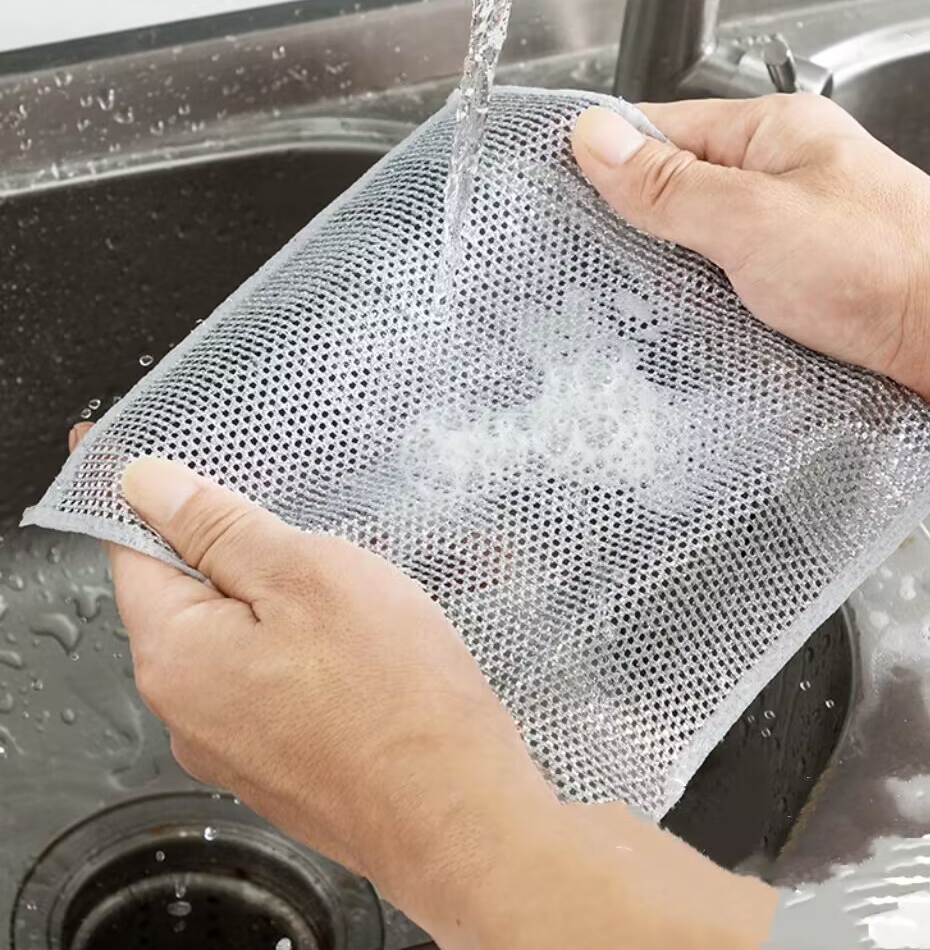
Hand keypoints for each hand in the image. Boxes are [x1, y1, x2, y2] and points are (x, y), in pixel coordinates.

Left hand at [76, 434, 556, 947]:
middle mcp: (188, 710)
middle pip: (189, 594)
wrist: (458, 814)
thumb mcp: (306, 575)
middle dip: (237, 548)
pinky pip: (273, 678)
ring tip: (354, 587)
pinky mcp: (282, 760)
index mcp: (175, 655)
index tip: (145, 456)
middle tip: (300, 521)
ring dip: (283, 599)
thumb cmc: (393, 694)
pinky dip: (304, 645)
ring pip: (241, 637)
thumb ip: (219, 528)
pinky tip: (363, 641)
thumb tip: (144, 486)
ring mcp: (235, 745)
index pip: (129, 549)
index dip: (141, 493)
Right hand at [572, 95, 929, 444]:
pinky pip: (727, 300)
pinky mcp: (797, 299)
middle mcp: (777, 187)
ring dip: (669, 286)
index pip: (659, 131)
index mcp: (769, 137)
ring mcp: (787, 245)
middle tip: (592, 271)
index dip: (605, 162)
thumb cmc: (887, 267)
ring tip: (632, 314)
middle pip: (674, 199)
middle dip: (634, 236)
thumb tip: (596, 142)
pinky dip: (703, 319)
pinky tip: (680, 341)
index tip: (559, 197)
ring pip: (698, 257)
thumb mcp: (752, 217)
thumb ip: (669, 185)